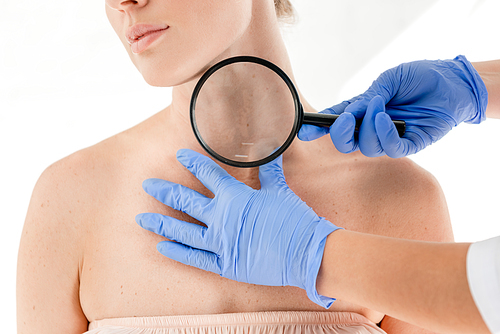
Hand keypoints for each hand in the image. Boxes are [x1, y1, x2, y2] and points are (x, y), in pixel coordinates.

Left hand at [136, 149, 340, 307]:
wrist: (306, 252)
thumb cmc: (294, 220)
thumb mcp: (280, 191)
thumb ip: (269, 170)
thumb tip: (268, 148)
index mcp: (235, 197)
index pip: (207, 173)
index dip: (192, 162)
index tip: (179, 155)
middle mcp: (221, 218)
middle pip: (185, 201)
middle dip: (163, 191)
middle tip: (147, 185)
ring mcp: (220, 242)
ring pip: (182, 231)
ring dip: (161, 223)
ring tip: (142, 218)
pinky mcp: (224, 264)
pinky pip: (195, 258)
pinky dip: (177, 252)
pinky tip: (161, 247)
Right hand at [299, 55, 487, 157]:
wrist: (450, 82)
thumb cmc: (418, 78)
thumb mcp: (387, 81)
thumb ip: (368, 97)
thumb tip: (352, 113)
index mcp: (362, 112)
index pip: (335, 124)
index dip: (317, 130)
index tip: (303, 132)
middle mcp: (372, 128)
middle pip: (346, 144)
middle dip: (340, 135)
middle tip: (346, 120)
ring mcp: (390, 138)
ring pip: (367, 148)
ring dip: (369, 127)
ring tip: (381, 105)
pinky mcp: (410, 144)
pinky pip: (391, 150)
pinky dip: (384, 135)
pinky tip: (386, 118)